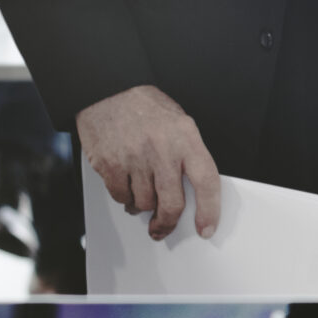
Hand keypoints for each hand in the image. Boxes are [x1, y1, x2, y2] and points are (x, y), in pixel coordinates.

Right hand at [74, 85, 220, 240]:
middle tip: (162, 227)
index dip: (209, 211)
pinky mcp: (110, 164)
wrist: (108, 89)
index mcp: (186, 137)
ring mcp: (135, 158)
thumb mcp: (178, 122)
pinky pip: (121, 197)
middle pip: (172, 203)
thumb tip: (192, 193)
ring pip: (145, 203)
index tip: (206, 228)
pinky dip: (124, 198)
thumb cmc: (144, 106)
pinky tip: (126, 186)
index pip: (207, 182)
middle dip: (168, 222)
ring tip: (141, 195)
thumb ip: (187, 155)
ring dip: (143, 206)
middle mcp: (162, 149)